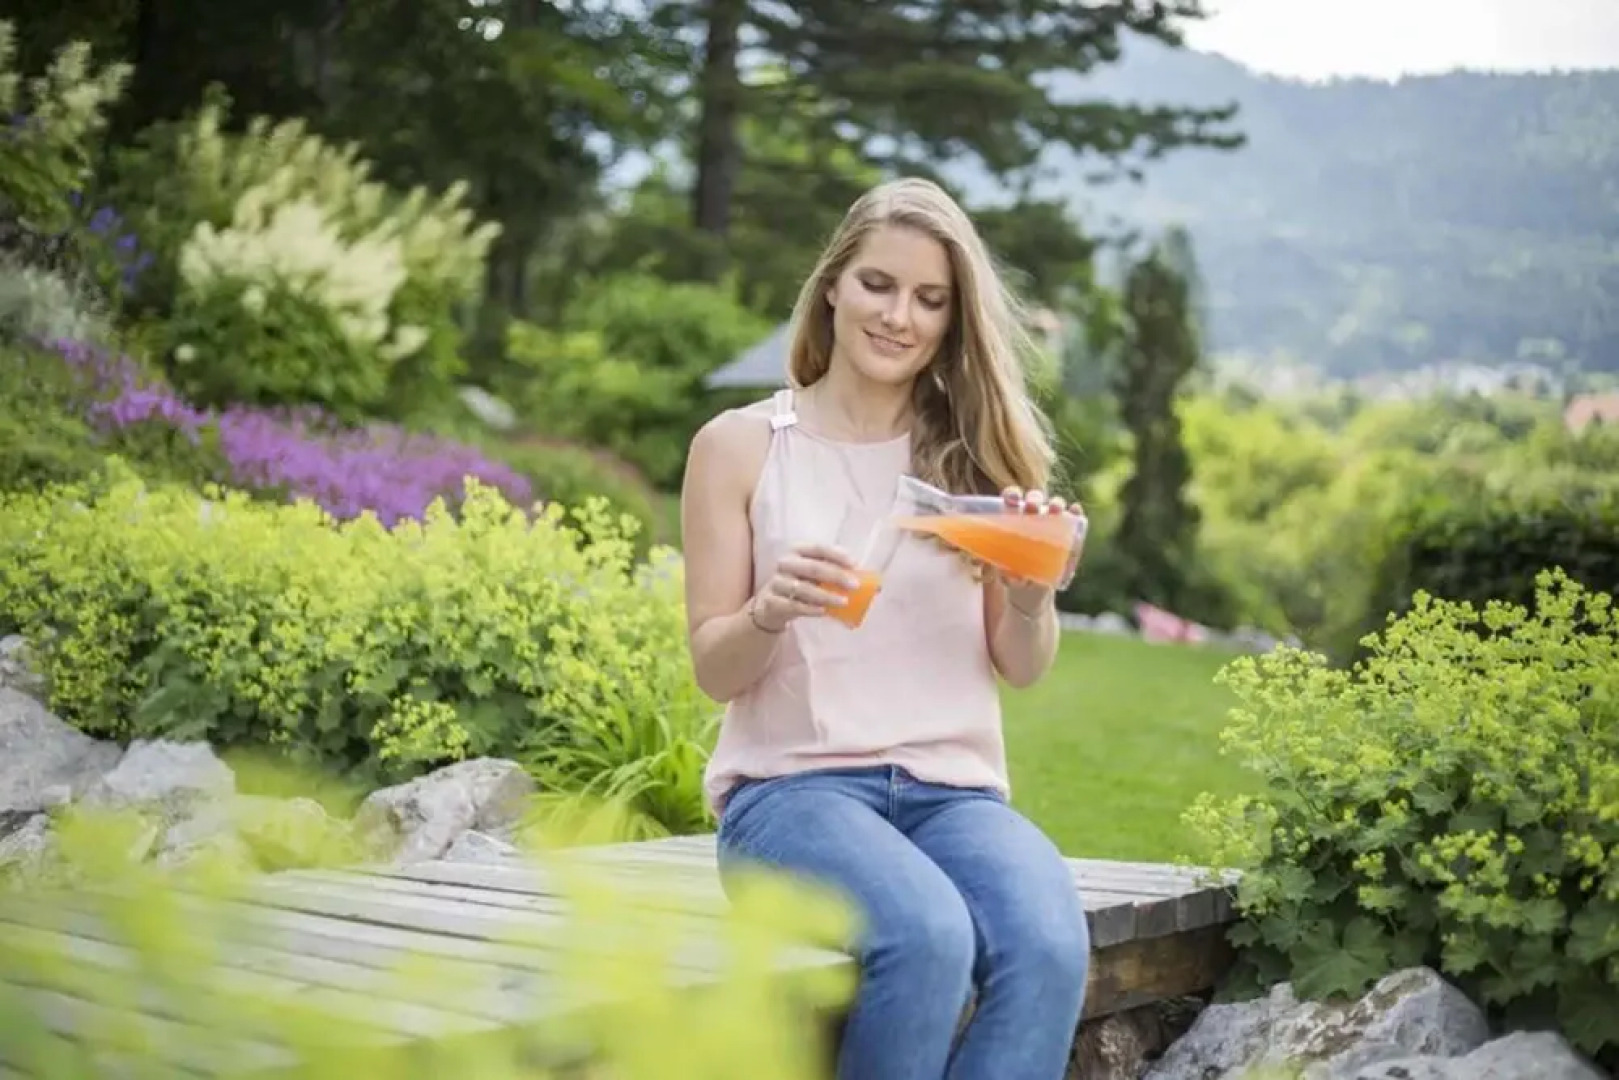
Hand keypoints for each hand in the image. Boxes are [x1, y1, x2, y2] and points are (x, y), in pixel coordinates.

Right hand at [748, 542, 861, 632]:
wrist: (770, 606)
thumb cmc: (799, 585)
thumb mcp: (813, 575)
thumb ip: (834, 573)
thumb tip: (869, 581)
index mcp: (797, 551)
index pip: (818, 547)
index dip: (836, 554)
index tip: (854, 564)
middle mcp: (785, 563)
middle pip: (812, 567)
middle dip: (836, 576)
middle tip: (854, 585)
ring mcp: (776, 582)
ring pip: (803, 588)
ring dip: (825, 595)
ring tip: (843, 602)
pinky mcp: (772, 601)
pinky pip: (793, 605)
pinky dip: (809, 609)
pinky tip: (823, 612)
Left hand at [996, 486, 1081, 613]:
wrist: (1033, 589)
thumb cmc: (1014, 572)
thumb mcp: (1006, 573)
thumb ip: (1006, 574)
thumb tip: (1011, 577)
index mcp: (1013, 518)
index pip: (1012, 499)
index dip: (1012, 495)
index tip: (1011, 500)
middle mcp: (1033, 516)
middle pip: (1034, 500)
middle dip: (1034, 499)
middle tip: (1032, 506)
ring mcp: (1052, 524)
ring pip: (1055, 506)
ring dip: (1056, 503)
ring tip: (1055, 509)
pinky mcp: (1068, 534)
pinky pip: (1074, 519)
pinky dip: (1076, 512)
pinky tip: (1075, 510)